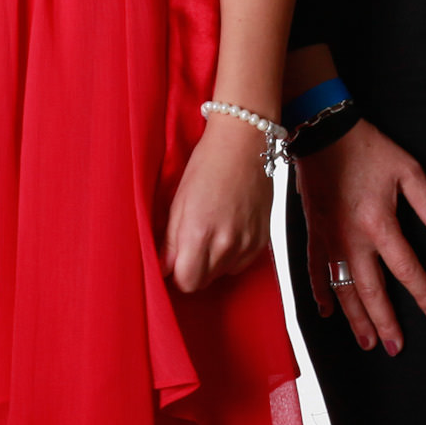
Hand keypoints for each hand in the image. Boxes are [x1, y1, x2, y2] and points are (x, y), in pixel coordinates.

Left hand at [164, 115, 274, 292]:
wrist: (245, 142)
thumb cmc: (208, 164)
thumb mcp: (179, 201)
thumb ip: (170, 241)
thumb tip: (163, 269)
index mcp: (199, 233)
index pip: (186, 282)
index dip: (176, 274)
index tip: (173, 262)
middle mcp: (226, 243)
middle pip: (204, 282)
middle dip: (193, 269)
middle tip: (189, 244)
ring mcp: (247, 242)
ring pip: (222, 274)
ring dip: (213, 262)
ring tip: (210, 232)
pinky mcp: (262, 239)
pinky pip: (241, 264)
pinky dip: (232, 255)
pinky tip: (227, 230)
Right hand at [294, 120, 425, 353]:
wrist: (322, 134)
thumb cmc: (367, 149)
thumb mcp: (407, 169)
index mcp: (379, 224)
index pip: (406, 269)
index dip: (423, 293)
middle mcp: (352, 240)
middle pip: (372, 291)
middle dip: (386, 321)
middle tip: (396, 347)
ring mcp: (330, 240)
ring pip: (344, 289)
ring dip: (356, 318)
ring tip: (368, 342)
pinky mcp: (313, 235)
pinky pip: (316, 273)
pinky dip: (322, 295)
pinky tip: (329, 313)